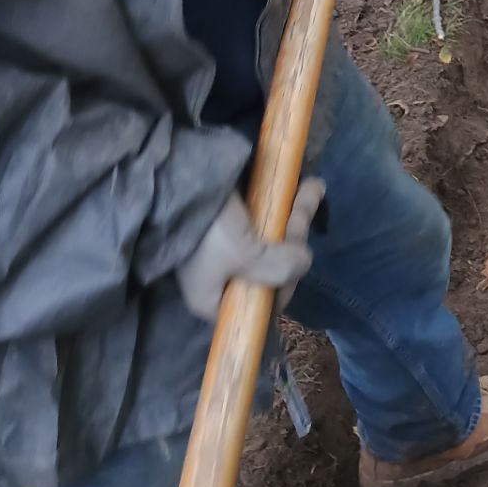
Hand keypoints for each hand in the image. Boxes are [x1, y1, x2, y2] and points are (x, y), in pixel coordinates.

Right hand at [175, 179, 323, 322]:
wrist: (174, 181)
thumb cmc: (208, 231)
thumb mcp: (246, 256)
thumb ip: (280, 267)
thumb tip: (303, 263)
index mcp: (215, 299)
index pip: (259, 305)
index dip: (285, 285)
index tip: (298, 261)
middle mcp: (222, 276)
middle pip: (269, 265)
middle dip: (293, 237)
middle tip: (302, 211)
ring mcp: (226, 245)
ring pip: (270, 236)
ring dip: (296, 213)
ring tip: (313, 187)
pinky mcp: (229, 217)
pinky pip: (263, 216)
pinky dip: (284, 203)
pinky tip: (307, 186)